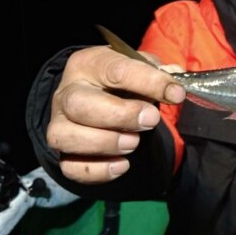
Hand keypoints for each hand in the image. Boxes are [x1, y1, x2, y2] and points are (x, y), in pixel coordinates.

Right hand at [46, 45, 184, 183]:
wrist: (97, 98)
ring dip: (106, 143)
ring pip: (67, 137)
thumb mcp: (138, 67)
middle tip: (151, 120)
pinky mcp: (62, 153)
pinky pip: (71, 167)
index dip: (150, 82)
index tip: (176, 94)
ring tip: (134, 142)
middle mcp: (67, 93)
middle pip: (80, 104)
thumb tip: (175, 85)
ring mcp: (59, 124)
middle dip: (121, 115)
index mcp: (88, 64)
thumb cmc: (121, 82)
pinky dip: (99, 170)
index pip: (116, 70)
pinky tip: (122, 165)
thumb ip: (158, 73)